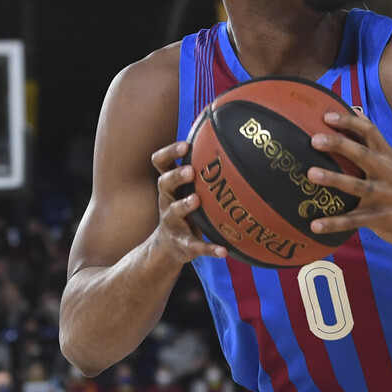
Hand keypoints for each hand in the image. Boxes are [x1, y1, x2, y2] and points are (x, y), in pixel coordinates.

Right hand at [151, 141, 226, 262]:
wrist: (169, 246)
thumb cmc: (185, 208)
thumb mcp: (187, 190)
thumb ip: (200, 170)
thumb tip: (230, 140)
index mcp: (170, 185)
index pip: (161, 163)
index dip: (170, 152)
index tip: (185, 145)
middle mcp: (167, 201)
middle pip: (164, 183)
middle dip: (176, 176)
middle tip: (190, 170)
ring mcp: (173, 223)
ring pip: (174, 211)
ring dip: (184, 205)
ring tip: (196, 199)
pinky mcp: (183, 244)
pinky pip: (196, 245)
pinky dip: (210, 248)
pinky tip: (224, 251)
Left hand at [306, 110, 391, 246]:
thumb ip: (373, 140)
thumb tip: (355, 111)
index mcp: (388, 156)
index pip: (370, 132)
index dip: (349, 122)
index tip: (327, 116)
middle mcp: (387, 172)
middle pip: (362, 154)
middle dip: (339, 145)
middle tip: (314, 140)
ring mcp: (385, 196)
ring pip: (357, 186)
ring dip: (333, 179)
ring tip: (310, 174)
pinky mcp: (381, 219)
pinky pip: (354, 221)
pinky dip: (334, 224)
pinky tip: (314, 225)